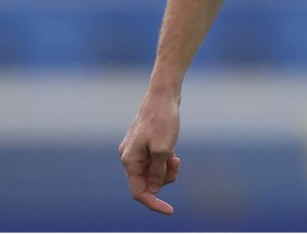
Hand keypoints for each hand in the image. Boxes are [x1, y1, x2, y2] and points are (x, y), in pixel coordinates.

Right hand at [119, 91, 181, 213]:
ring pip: (154, 172)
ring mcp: (137, 150)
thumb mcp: (163, 150)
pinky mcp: (146, 144)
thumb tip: (154, 191)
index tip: (171, 211)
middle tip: (176, 162)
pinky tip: (174, 151)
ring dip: (167, 169)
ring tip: (175, 155)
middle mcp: (130, 157)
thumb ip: (157, 173)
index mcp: (129, 160)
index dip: (154, 203)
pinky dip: (166, 161)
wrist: (164, 94)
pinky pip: (156, 161)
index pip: (139, 192)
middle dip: (164, 178)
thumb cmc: (162, 120)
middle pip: (148, 182)